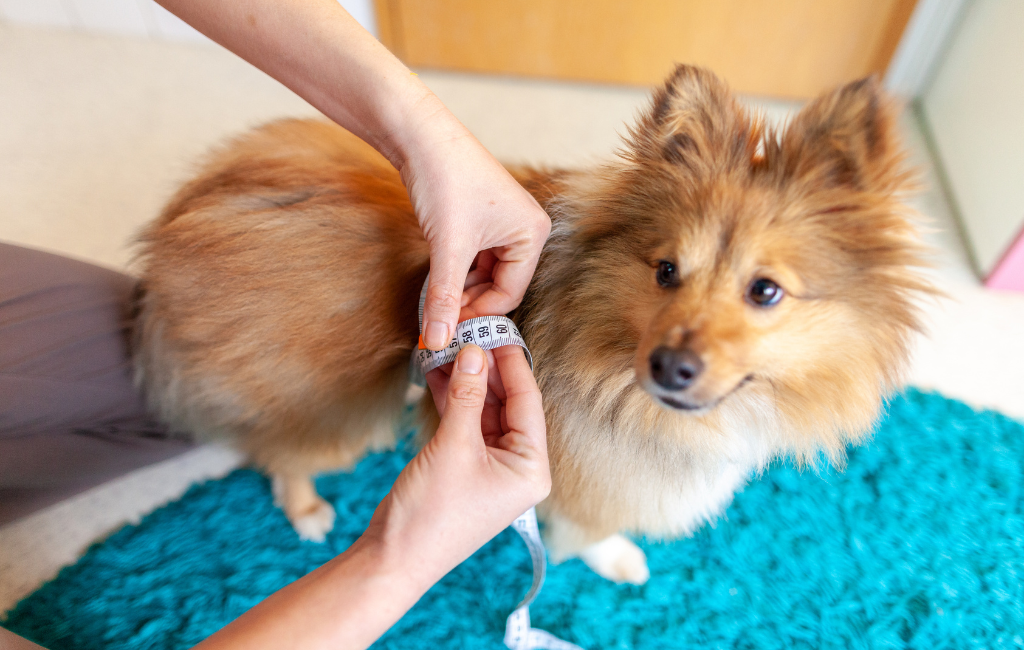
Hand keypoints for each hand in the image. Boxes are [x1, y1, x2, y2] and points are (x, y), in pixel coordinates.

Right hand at [364, 344, 550, 586]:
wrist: (394, 559)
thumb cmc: (431, 513)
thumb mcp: (453, 446)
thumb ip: (466, 396)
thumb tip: (474, 352)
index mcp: (531, 468)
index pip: (528, 402)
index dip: (511, 364)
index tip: (496, 330)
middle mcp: (518, 467)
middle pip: (507, 404)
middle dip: (485, 369)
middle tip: (468, 333)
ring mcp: (492, 468)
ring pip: (483, 411)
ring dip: (465, 381)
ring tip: (448, 346)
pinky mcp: (465, 468)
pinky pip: (465, 424)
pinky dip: (451, 400)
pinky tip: (435, 372)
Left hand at [397, 113, 550, 349]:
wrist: (419, 135)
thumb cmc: (444, 180)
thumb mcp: (447, 248)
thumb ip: (444, 298)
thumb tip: (436, 341)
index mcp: (533, 234)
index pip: (510, 293)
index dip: (479, 314)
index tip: (449, 330)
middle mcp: (526, 229)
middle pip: (500, 285)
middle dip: (470, 303)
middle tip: (440, 321)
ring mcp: (504, 223)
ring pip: (486, 274)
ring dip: (461, 290)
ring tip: (435, 303)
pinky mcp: (482, 219)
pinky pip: (475, 258)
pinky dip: (457, 273)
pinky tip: (437, 282)